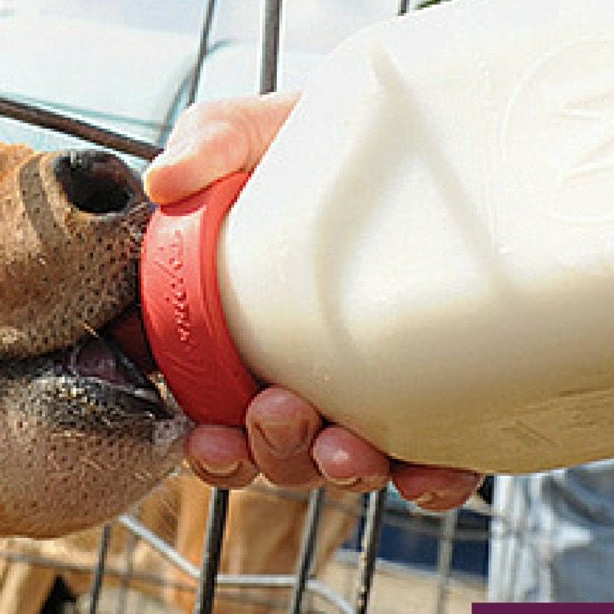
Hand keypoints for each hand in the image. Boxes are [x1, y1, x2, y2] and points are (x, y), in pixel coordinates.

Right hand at [145, 94, 482, 512]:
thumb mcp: (262, 130)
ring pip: (348, 466)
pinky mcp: (450, 396)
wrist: (427, 130)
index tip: (205, 434)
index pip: (213, 416)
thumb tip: (163, 180)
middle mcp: (307, 374)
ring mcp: (376, 391)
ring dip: (339, 473)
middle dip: (273, 453)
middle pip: (278, 453)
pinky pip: (439, 463)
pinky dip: (431, 483)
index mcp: (248, 337)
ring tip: (348, 449)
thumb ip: (209, 142)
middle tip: (277, 410)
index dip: (208, 445)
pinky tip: (431, 475)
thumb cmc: (326, 141)